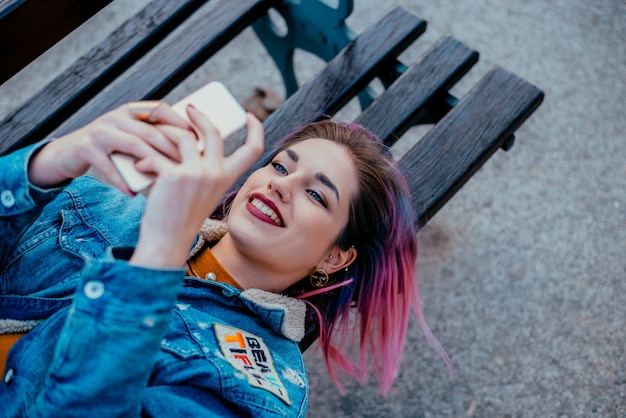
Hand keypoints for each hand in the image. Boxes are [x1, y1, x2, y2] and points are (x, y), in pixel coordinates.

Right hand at [27, 102, 191, 195]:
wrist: (66, 155)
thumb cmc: (108, 151)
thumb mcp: (129, 139)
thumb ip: (151, 140)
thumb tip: (189, 151)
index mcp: (130, 112)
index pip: (159, 110)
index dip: (179, 122)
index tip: (197, 138)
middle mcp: (115, 117)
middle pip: (150, 130)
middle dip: (172, 147)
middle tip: (190, 164)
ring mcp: (100, 132)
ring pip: (133, 145)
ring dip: (153, 162)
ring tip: (169, 177)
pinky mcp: (86, 149)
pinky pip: (109, 167)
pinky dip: (122, 182)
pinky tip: (134, 193)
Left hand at [130, 106, 263, 267]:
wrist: (167, 241)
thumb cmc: (181, 216)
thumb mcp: (202, 192)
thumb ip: (203, 169)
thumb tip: (189, 138)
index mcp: (227, 178)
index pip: (254, 150)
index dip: (256, 129)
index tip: (249, 116)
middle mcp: (217, 174)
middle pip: (214, 131)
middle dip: (199, 114)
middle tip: (188, 108)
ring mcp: (197, 174)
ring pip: (182, 136)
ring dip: (164, 130)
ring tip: (153, 132)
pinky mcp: (174, 176)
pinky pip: (157, 155)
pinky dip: (145, 159)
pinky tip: (139, 167)